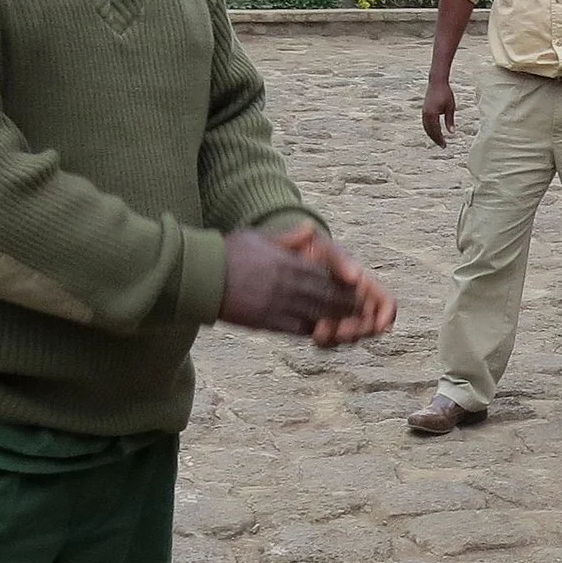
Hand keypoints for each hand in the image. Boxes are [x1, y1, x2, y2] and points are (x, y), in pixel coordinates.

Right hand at [219, 229, 359, 335]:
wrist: (199, 276)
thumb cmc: (226, 253)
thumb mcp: (258, 237)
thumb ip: (287, 239)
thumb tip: (309, 230)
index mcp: (287, 262)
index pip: (325, 274)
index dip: (344, 283)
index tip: (357, 287)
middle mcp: (286, 284)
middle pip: (326, 296)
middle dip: (346, 304)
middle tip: (361, 310)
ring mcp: (277, 304)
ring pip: (316, 314)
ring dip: (335, 320)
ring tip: (349, 324)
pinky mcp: (265, 321)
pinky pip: (296, 329)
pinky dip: (312, 330)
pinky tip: (321, 332)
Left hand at [270, 223, 398, 346]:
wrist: (287, 259)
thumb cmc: (311, 250)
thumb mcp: (324, 247)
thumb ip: (338, 257)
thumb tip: (356, 276)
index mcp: (364, 285)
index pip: (387, 304)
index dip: (386, 317)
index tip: (379, 326)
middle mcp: (356, 304)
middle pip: (370, 327)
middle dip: (359, 331)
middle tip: (343, 329)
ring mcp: (341, 317)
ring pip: (350, 338)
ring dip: (341, 338)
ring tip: (323, 330)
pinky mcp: (323, 326)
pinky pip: (330, 342)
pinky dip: (326, 341)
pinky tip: (315, 332)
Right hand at [422, 76, 457, 147]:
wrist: (437, 82)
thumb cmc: (446, 93)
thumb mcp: (451, 107)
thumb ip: (450, 120)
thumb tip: (452, 133)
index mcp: (432, 114)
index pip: (435, 131)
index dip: (440, 139)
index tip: (445, 145)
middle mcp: (425, 114)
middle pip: (429, 131)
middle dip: (436, 139)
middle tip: (443, 146)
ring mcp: (423, 112)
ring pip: (426, 127)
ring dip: (431, 135)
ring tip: (439, 140)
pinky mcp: (424, 110)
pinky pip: (425, 123)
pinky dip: (429, 129)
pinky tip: (434, 132)